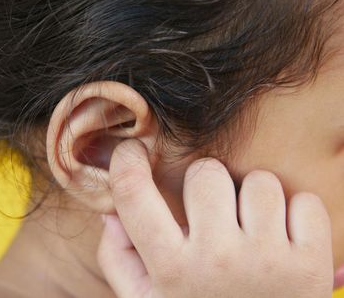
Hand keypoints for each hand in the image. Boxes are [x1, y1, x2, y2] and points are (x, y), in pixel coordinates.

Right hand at [97, 139, 333, 297]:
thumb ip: (120, 259)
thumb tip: (110, 213)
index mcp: (170, 270)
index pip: (133, 193)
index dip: (126, 160)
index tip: (132, 152)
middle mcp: (216, 262)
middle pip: (206, 173)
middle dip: (205, 187)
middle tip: (211, 214)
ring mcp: (267, 262)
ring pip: (260, 182)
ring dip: (252, 200)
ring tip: (248, 231)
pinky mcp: (312, 266)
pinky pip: (305, 202)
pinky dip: (296, 215)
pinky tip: (282, 241)